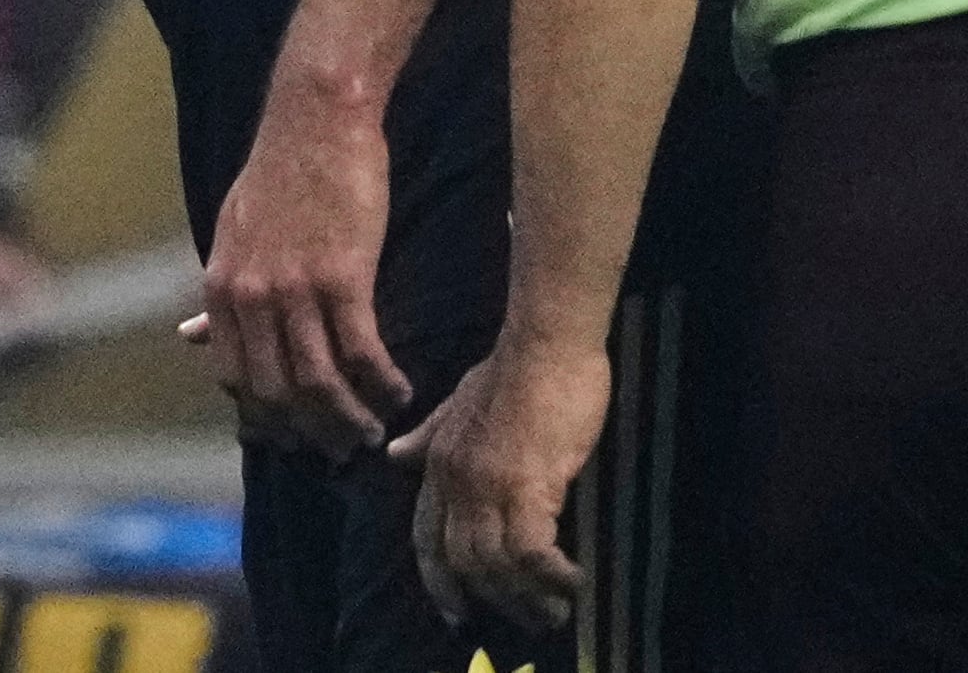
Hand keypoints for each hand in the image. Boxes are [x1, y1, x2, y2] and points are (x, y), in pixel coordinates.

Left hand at [183, 94, 409, 456]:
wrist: (315, 118)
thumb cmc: (281, 172)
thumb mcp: (232, 233)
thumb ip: (218, 295)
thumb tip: (187, 338)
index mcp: (221, 288)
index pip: (236, 379)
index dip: (268, 419)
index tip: (295, 437)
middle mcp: (250, 297)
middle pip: (278, 394)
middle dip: (312, 432)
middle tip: (343, 448)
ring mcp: (294, 289)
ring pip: (320, 384)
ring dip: (351, 418)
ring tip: (376, 431)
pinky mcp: (343, 277)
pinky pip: (362, 353)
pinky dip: (382, 383)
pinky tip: (400, 391)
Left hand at [390, 341, 606, 630]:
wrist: (544, 345)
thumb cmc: (514, 371)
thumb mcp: (460, 402)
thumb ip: (431, 434)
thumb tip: (394, 454)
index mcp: (438, 463)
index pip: (426, 536)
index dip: (439, 579)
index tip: (457, 612)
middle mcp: (454, 481)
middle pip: (463, 561)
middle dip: (494, 600)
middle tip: (529, 621)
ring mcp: (487, 485)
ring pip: (495, 565)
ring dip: (528, 598)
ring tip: (556, 611)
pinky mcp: (526, 486)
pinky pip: (531, 553)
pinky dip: (552, 576)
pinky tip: (574, 582)